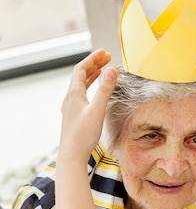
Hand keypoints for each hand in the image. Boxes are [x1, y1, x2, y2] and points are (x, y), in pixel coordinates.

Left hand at [58, 49, 116, 163]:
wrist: (72, 155)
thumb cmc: (83, 135)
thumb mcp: (97, 110)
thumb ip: (105, 90)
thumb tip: (112, 70)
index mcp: (74, 94)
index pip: (82, 69)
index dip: (93, 59)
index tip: (104, 52)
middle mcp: (70, 98)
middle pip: (81, 75)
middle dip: (94, 65)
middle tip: (107, 57)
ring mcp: (71, 107)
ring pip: (81, 85)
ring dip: (92, 76)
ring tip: (102, 71)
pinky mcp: (74, 116)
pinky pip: (81, 95)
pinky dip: (89, 88)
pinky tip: (95, 93)